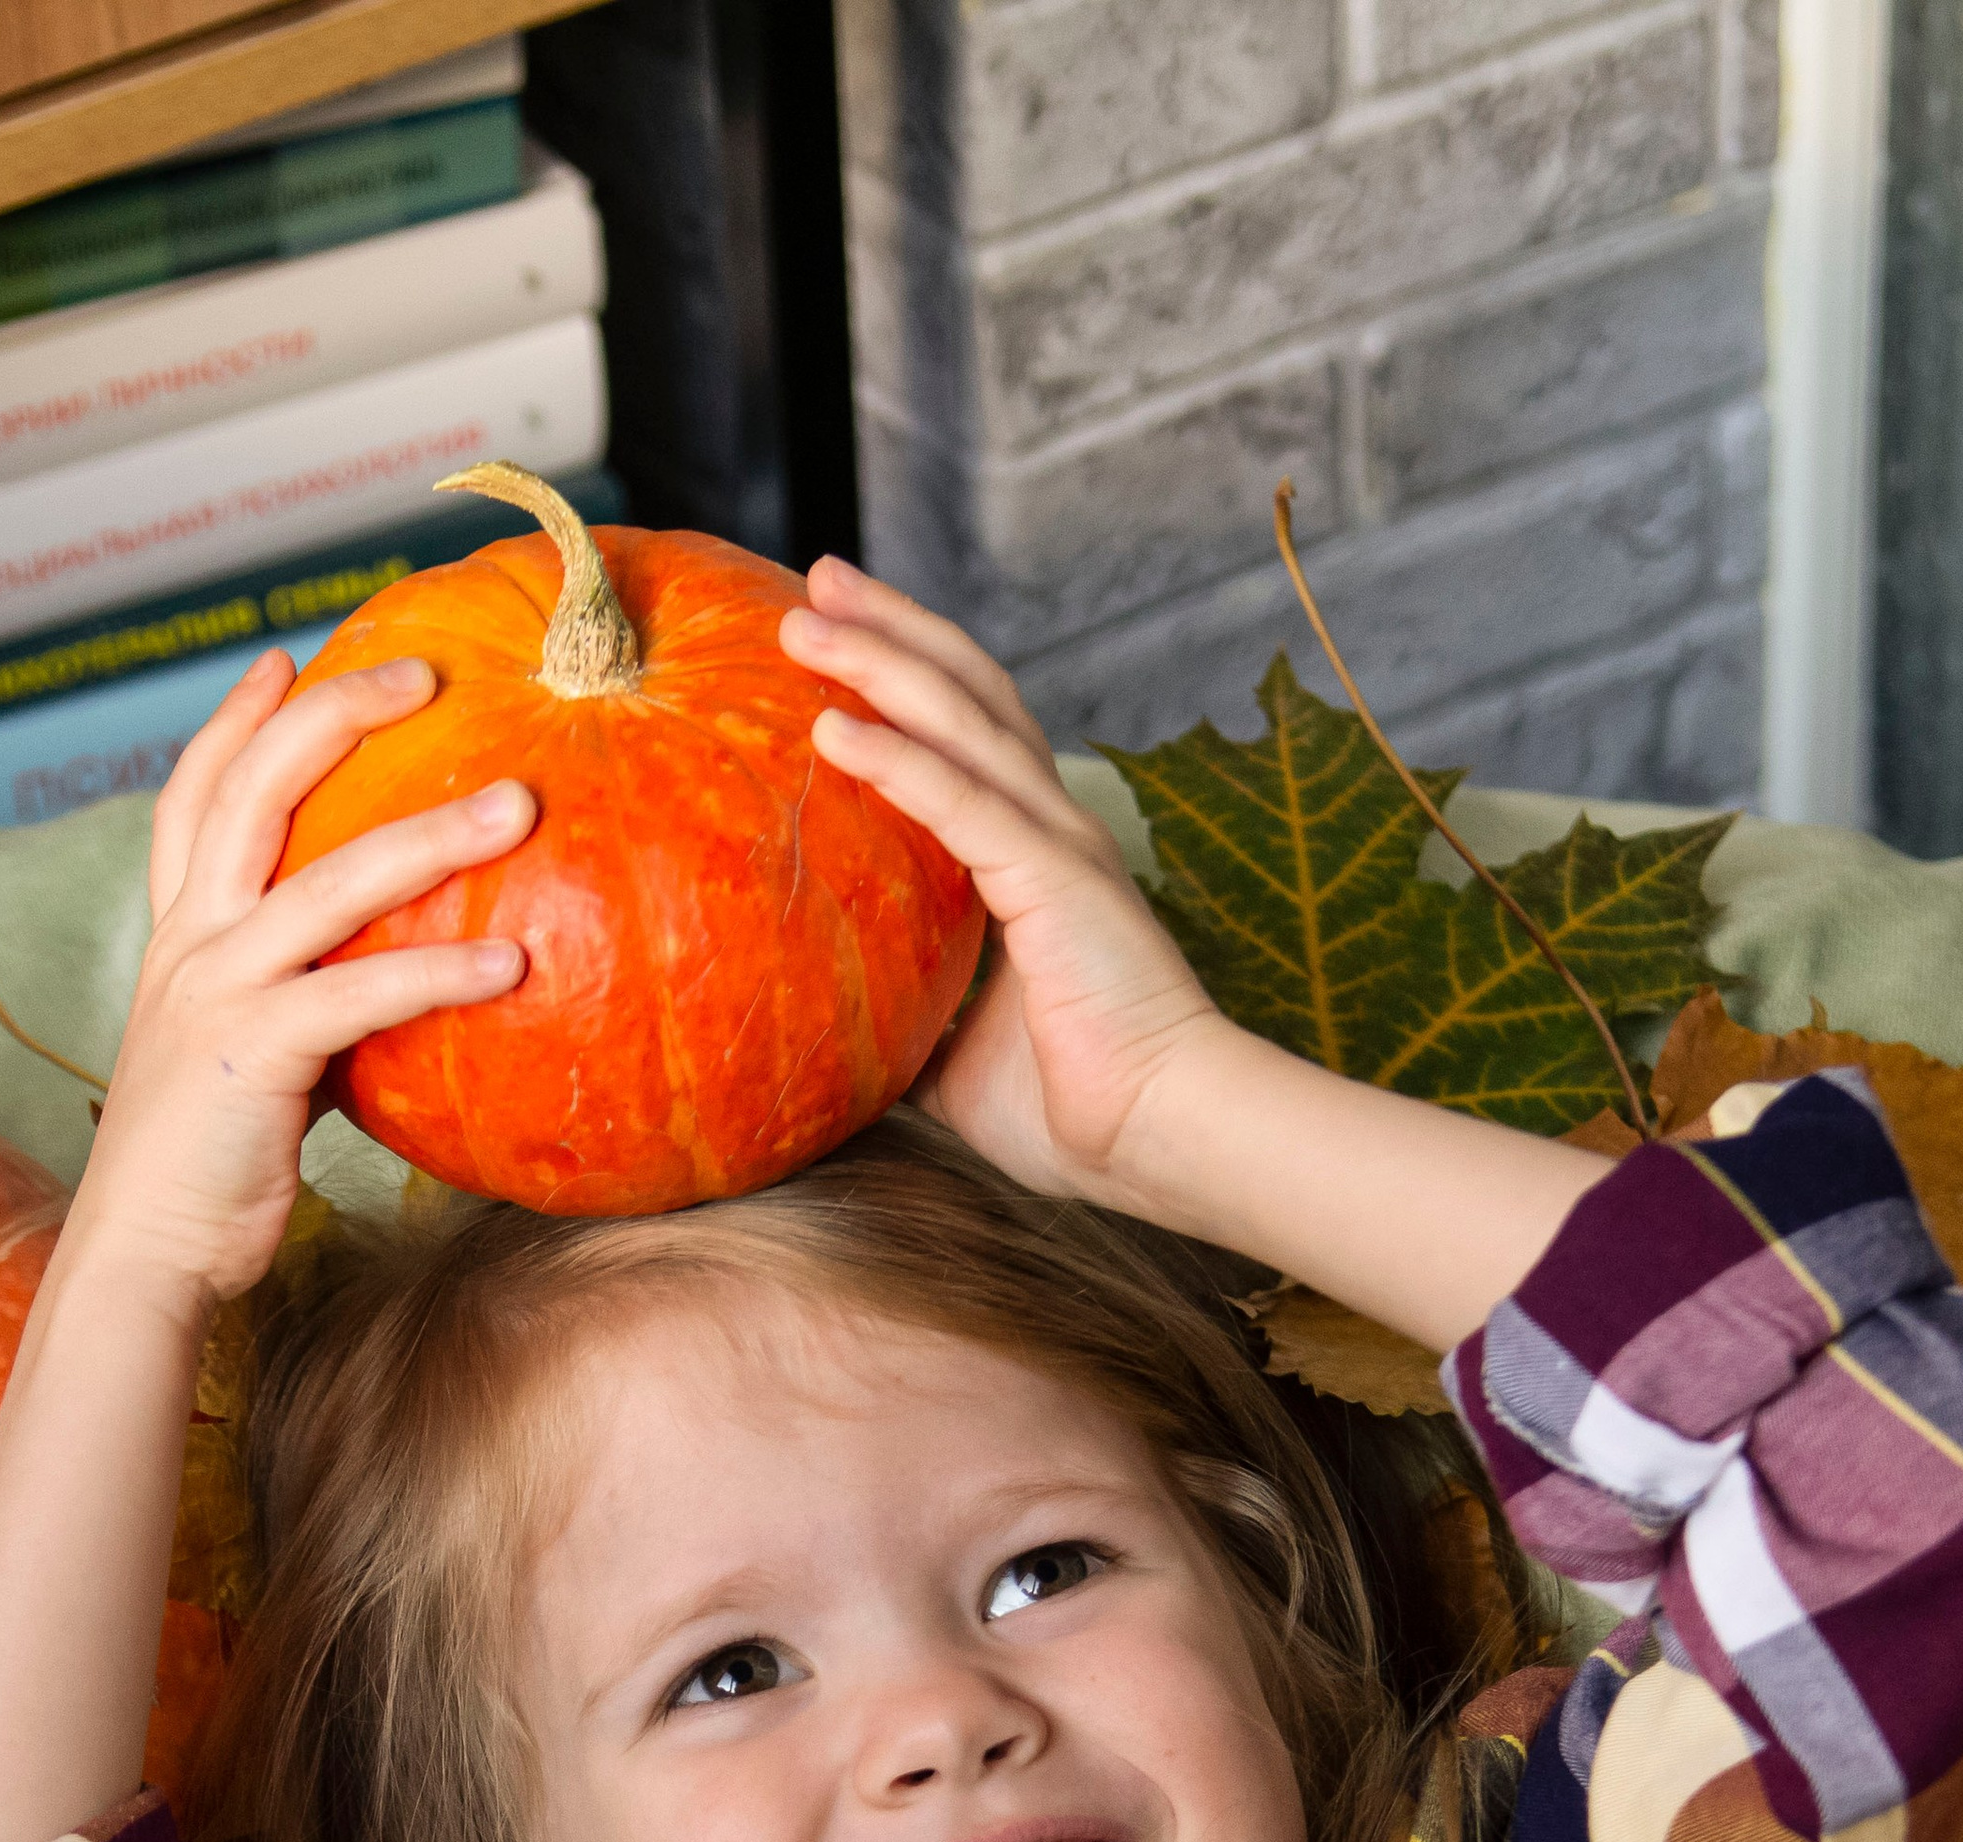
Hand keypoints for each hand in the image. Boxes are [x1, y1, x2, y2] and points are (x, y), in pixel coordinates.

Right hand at [67, 644, 536, 1316]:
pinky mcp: (257, 1054)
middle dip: (336, 715)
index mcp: (177, 940)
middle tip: (423, 669)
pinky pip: (365, 993)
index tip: (285, 655)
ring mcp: (217, 992)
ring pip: (329, 880)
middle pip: (255, 790)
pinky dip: (442, 970)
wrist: (143, 1255)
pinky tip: (514, 960)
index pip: (195, 796)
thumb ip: (294, 1010)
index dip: (238, 720)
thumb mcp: (241, 1065)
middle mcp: (189, 945)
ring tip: (518, 803)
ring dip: (432, 834)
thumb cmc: (204, 1175)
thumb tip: (376, 995)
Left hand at [782, 564, 1225, 1213]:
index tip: (833, 634)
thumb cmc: (1077, 1112)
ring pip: (961, 720)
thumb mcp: (955, 1064)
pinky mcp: (1056, 879)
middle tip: (812, 582)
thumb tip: (831, 1043)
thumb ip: (904, 1026)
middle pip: (965, 692)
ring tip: (801, 619)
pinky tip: (834, 727)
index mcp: (1036, 859)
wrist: (1161, 1138)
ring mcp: (1058, 844)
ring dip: (881, 662)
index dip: (905, 677)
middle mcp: (1051, 828)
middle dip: (889, 629)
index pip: (965, 737)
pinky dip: (898, 758)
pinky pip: (962, 803)